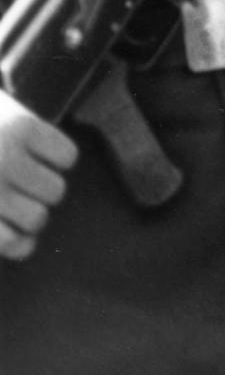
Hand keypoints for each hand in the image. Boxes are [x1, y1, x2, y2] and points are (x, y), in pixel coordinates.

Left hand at [0, 91, 75, 260]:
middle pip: (38, 219)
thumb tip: (28, 246)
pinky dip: (60, 155)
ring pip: (55, 191)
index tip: (15, 227)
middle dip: (34, 208)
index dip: (21, 241)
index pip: (11, 243)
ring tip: (32, 170)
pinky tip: (40, 148)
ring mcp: (7, 157)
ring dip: (47, 183)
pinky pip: (67, 157)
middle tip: (22, 193)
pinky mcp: (25, 128)